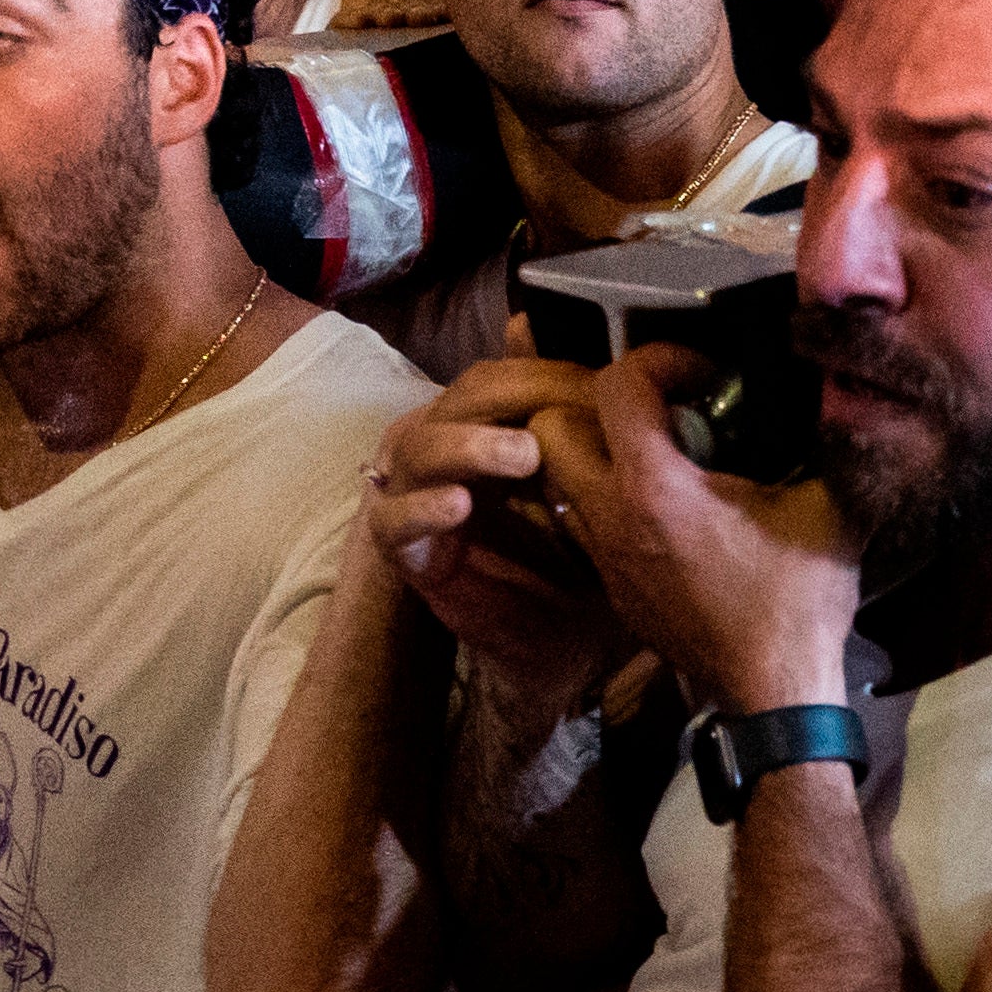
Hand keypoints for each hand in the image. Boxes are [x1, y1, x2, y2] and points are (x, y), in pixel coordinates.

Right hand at [366, 353, 619, 689]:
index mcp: (483, 428)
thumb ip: (581, 422)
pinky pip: (393, 522)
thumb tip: (580, 348)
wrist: (563, 643)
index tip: (598, 387)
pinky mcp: (404, 551)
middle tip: (565, 409)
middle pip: (457, 403)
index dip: (540, 375)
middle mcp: (443, 452)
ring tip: (523, 454)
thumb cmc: (576, 554)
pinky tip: (461, 506)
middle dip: (511, 398)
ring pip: (421, 451)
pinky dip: (423, 510)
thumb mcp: (591, 485)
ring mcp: (415, 497)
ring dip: (470, 446)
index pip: (496, 379)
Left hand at [532, 341, 861, 711]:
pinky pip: (579, 524)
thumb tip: (844, 400)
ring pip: (553, 479)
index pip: (618, 384)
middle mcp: (612, 516)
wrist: (774, 695)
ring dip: (588, 454)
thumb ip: (831, 446)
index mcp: (656, 487)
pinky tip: (656, 508)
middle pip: (549, 428)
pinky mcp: (611, 588)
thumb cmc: (798, 602)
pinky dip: (602, 501)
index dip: (657, 360)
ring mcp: (604, 556)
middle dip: (591, 405)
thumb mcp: (829, 510)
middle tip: (647, 409)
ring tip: (646, 453)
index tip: (700, 375)